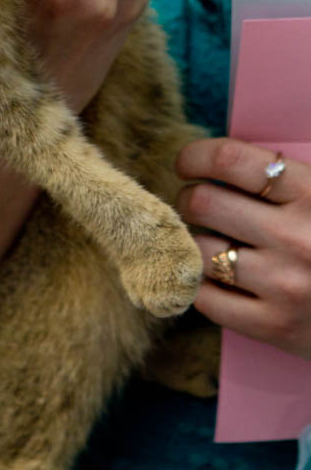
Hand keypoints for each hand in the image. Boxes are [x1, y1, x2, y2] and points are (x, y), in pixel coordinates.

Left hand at [176, 137, 310, 359]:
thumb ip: (286, 177)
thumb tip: (220, 160)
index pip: (228, 159)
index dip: (195, 156)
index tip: (188, 164)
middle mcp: (295, 237)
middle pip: (203, 202)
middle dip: (191, 198)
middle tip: (198, 203)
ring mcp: (283, 285)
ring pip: (198, 249)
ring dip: (196, 241)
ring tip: (213, 240)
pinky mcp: (275, 327)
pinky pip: (205, 297)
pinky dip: (202, 284)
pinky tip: (217, 277)